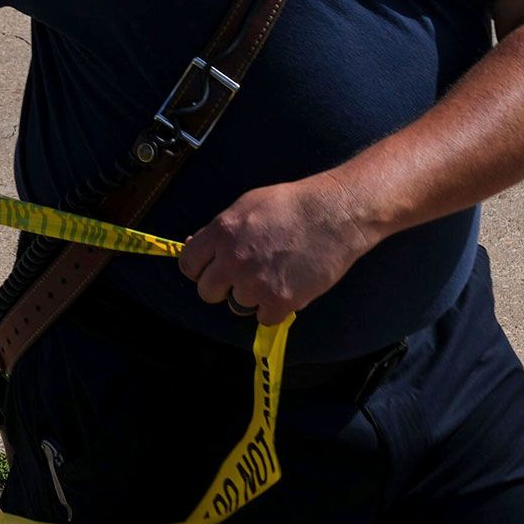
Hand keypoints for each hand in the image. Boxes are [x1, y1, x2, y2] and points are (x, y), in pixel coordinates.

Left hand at [175, 178, 375, 325]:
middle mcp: (232, 260)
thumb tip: (195, 248)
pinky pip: (264, 318)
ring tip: (276, 274)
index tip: (213, 269)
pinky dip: (276, 308)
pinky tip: (289, 286)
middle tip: (245, 276)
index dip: (200, 269)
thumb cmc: (293, 204)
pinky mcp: (279, 301)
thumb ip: (220, 231)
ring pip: (237, 305)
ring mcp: (254, 283)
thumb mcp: (247, 206)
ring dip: (253, 296)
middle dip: (223, 287)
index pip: (188, 265)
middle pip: (207, 292)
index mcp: (221, 233)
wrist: (335, 214)